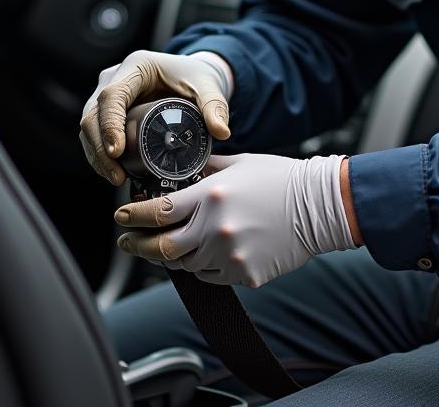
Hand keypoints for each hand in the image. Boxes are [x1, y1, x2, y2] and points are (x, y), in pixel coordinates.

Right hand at [79, 49, 232, 184]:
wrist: (192, 77)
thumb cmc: (197, 77)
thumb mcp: (208, 88)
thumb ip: (215, 106)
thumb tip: (221, 132)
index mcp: (136, 66)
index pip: (112, 95)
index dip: (109, 124)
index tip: (117, 151)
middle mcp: (115, 77)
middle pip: (93, 113)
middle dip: (99, 147)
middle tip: (116, 174)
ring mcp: (107, 93)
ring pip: (88, 125)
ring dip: (96, 155)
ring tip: (116, 178)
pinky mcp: (108, 110)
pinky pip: (94, 132)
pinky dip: (99, 154)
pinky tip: (111, 172)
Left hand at [114, 153, 356, 287]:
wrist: (318, 206)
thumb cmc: (280, 179)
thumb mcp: (238, 163)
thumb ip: (206, 169)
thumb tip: (180, 171)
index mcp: (211, 196)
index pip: (158, 211)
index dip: (133, 215)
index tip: (120, 215)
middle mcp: (216, 228)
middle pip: (162, 248)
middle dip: (138, 246)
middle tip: (127, 242)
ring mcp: (230, 255)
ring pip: (186, 266)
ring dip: (174, 256)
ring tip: (170, 245)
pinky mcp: (245, 275)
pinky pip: (213, 276)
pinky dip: (207, 265)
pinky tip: (212, 251)